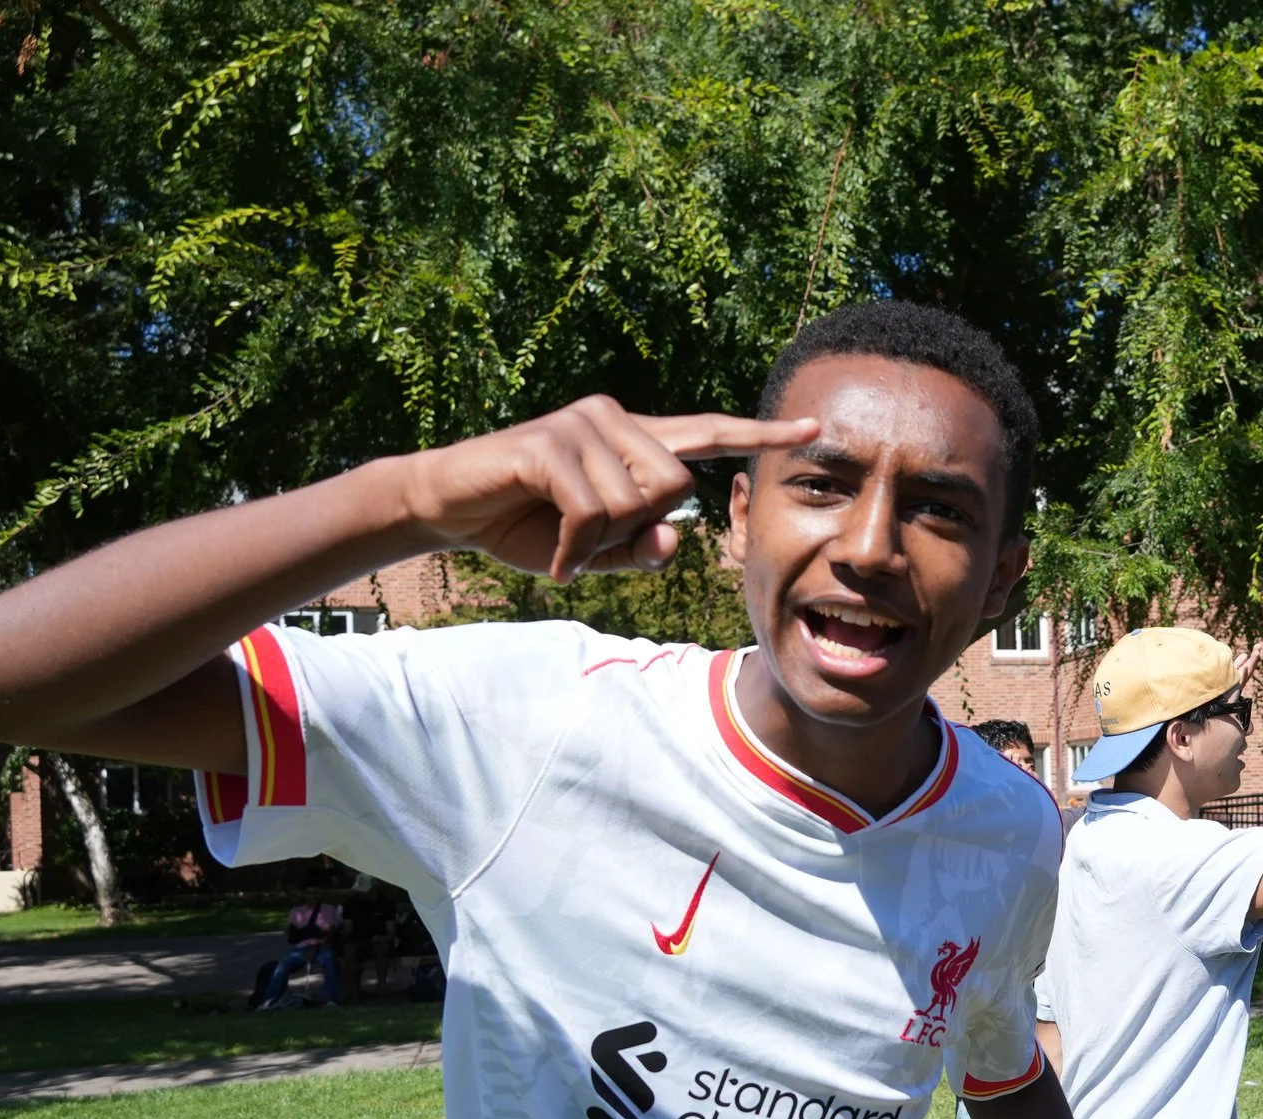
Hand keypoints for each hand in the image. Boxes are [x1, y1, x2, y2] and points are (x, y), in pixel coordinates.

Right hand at [399, 396, 820, 580]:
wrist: (450, 510)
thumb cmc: (527, 527)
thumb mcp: (597, 552)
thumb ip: (642, 550)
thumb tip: (676, 538)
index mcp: (635, 440)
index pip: (708, 433)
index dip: (759, 437)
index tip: (812, 427)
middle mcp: (615, 418)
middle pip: (676, 486)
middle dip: (635, 530)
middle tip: (587, 542)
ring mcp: (583, 423)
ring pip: (636, 501)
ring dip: (599, 543)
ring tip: (562, 541)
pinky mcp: (550, 441)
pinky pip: (593, 510)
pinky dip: (575, 548)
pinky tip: (552, 556)